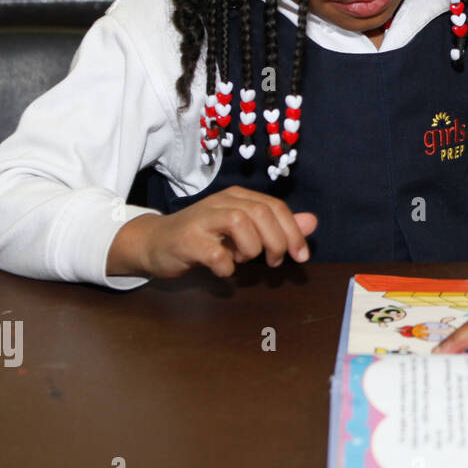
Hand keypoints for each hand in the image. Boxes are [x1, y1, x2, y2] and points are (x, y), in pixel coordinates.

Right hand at [106, 185, 316, 278]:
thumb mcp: (244, 230)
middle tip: (275, 262)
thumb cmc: (205, 238)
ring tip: (244, 259)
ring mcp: (202, 219)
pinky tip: (224, 270)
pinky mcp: (186, 240)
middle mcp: (221, 202)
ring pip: (240, 223)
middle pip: (261, 213)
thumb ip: (277, 226)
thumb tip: (312, 222)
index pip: (275, 206)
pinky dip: (227, 266)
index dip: (293, 231)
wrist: (155, 243)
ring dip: (251, 248)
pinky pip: (215, 253)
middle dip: (277, 241)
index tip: (302, 256)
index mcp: (238, 197)